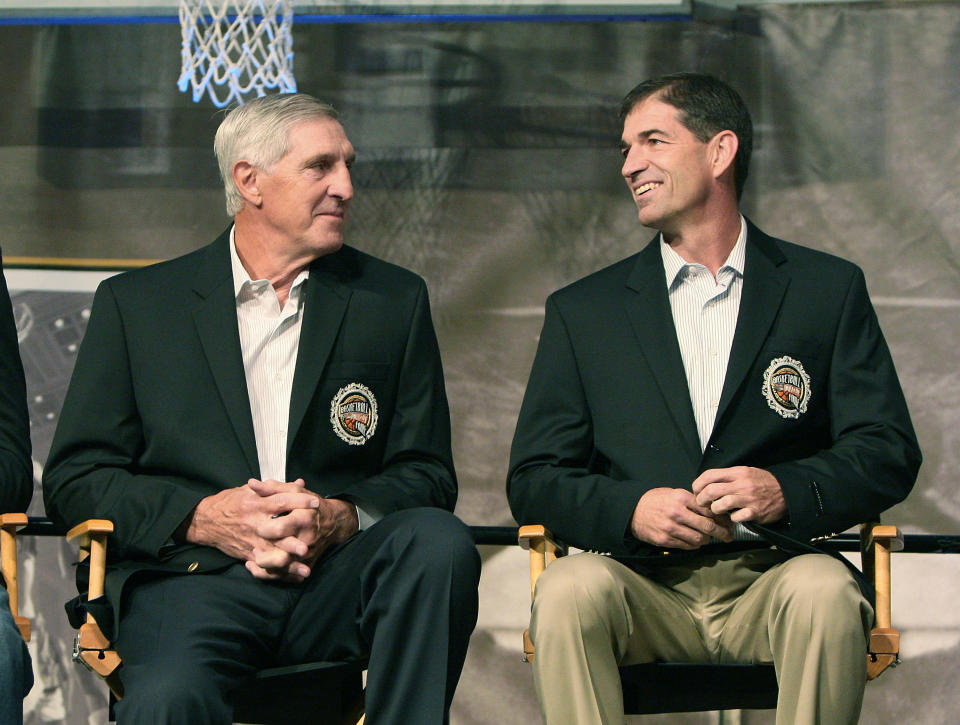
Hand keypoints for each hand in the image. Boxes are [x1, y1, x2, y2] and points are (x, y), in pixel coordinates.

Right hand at [181, 478, 320, 579]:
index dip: (298, 502)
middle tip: (311, 541)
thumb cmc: (230, 502)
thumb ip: (276, 488)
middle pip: (277, 530)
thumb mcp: (250, 491)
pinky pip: (264, 565)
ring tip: (305, 566)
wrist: (206, 521)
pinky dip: (278, 572)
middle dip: (293, 537)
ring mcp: (251, 540)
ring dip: (289, 560)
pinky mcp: (248, 553)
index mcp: (256, 504)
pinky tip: (293, 576)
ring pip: (272, 552)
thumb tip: (300, 484)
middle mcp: (254, 523)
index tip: (316, 503)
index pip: (281, 502)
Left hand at [247, 483, 358, 580]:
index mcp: (303, 518)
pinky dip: (271, 574)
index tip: (258, 527)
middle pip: (282, 555)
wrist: (334, 522)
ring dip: (265, 567)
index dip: (266, 529)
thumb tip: (252, 484)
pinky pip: (287, 576)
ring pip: (283, 568)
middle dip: (264, 556)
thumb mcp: (295, 492)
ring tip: (253, 558)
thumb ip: (273, 489)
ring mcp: (308, 554)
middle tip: (254, 548)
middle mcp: (307, 539)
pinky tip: (256, 567)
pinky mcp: (306, 564)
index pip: (281, 529)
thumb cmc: (311, 505)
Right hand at [630, 487, 732, 548]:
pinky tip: (695, 541)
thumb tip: (713, 511)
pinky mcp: (665, 540)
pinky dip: (695, 545)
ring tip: (709, 538)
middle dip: (722, 532)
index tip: (728, 522)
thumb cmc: (656, 500)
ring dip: (707, 540)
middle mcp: (677, 512)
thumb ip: (692, 501)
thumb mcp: (673, 493)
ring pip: (699, 539)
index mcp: (681, 498)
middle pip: (708, 526)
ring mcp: (671, 528)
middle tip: (729, 536)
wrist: (632, 510)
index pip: (708, 509)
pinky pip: (688, 546)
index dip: (721, 517)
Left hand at [692, 466, 785, 524]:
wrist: (786, 492)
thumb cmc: (763, 482)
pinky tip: (732, 517)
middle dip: (701, 499)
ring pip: (720, 505)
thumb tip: (707, 482)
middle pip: (711, 490)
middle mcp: (741, 484)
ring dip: (714, 510)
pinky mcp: (754, 512)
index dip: (698, 483)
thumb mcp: (746, 472)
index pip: (710, 475)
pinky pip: (735, 517)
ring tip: (716, 510)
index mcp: (737, 472)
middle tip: (701, 503)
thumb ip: (728, 476)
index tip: (696, 490)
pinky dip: (731, 519)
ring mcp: (748, 499)